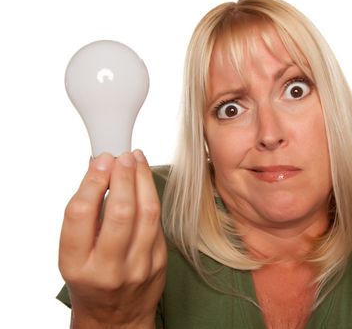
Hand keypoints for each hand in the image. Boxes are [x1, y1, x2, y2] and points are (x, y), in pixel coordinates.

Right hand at [59, 151, 166, 328]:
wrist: (115, 318)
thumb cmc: (90, 280)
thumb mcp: (73, 254)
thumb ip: (83, 217)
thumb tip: (98, 170)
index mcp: (77, 264)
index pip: (82, 214)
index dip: (93, 181)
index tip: (100, 161)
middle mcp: (108, 268)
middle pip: (122, 211)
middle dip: (124, 176)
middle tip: (123, 156)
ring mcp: (138, 267)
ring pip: (148, 213)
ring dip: (143, 180)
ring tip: (137, 160)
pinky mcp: (159, 262)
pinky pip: (157, 223)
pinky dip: (151, 197)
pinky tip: (145, 183)